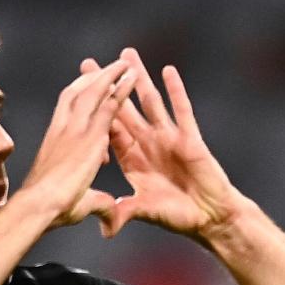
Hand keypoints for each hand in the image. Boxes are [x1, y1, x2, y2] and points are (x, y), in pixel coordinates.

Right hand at [20, 58, 136, 232]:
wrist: (39, 206)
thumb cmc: (49, 209)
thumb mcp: (78, 203)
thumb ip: (98, 205)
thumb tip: (110, 222)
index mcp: (55, 141)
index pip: (67, 109)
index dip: (77, 94)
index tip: (86, 84)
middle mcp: (63, 129)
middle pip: (78, 93)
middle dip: (91, 76)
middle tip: (103, 64)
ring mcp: (76, 128)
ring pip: (94, 92)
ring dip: (109, 74)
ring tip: (124, 62)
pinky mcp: (91, 134)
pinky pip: (109, 104)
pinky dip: (121, 87)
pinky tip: (132, 74)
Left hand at [80, 48, 241, 239]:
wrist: (209, 218)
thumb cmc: (178, 215)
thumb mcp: (144, 211)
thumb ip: (123, 213)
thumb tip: (104, 230)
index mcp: (132, 158)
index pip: (107, 129)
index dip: (92, 110)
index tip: (75, 92)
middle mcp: (148, 143)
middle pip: (122, 107)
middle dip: (106, 85)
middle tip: (88, 62)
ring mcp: (169, 138)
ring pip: (150, 101)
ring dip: (138, 77)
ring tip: (126, 54)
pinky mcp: (190, 138)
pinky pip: (181, 111)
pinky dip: (175, 91)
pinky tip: (168, 71)